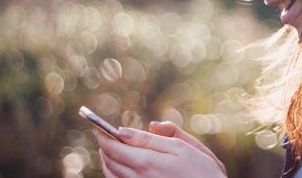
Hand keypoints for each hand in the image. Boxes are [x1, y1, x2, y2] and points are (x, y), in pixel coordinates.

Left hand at [94, 122, 226, 176]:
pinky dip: (113, 173)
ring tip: (109, 149)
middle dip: (104, 146)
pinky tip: (118, 167)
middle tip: (102, 135)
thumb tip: (136, 128)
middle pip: (110, 160)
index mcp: (148, 162)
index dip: (104, 135)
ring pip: (111, 174)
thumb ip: (158, 137)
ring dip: (107, 159)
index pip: (115, 146)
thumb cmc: (203, 171)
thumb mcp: (185, 147)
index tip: (98, 127)